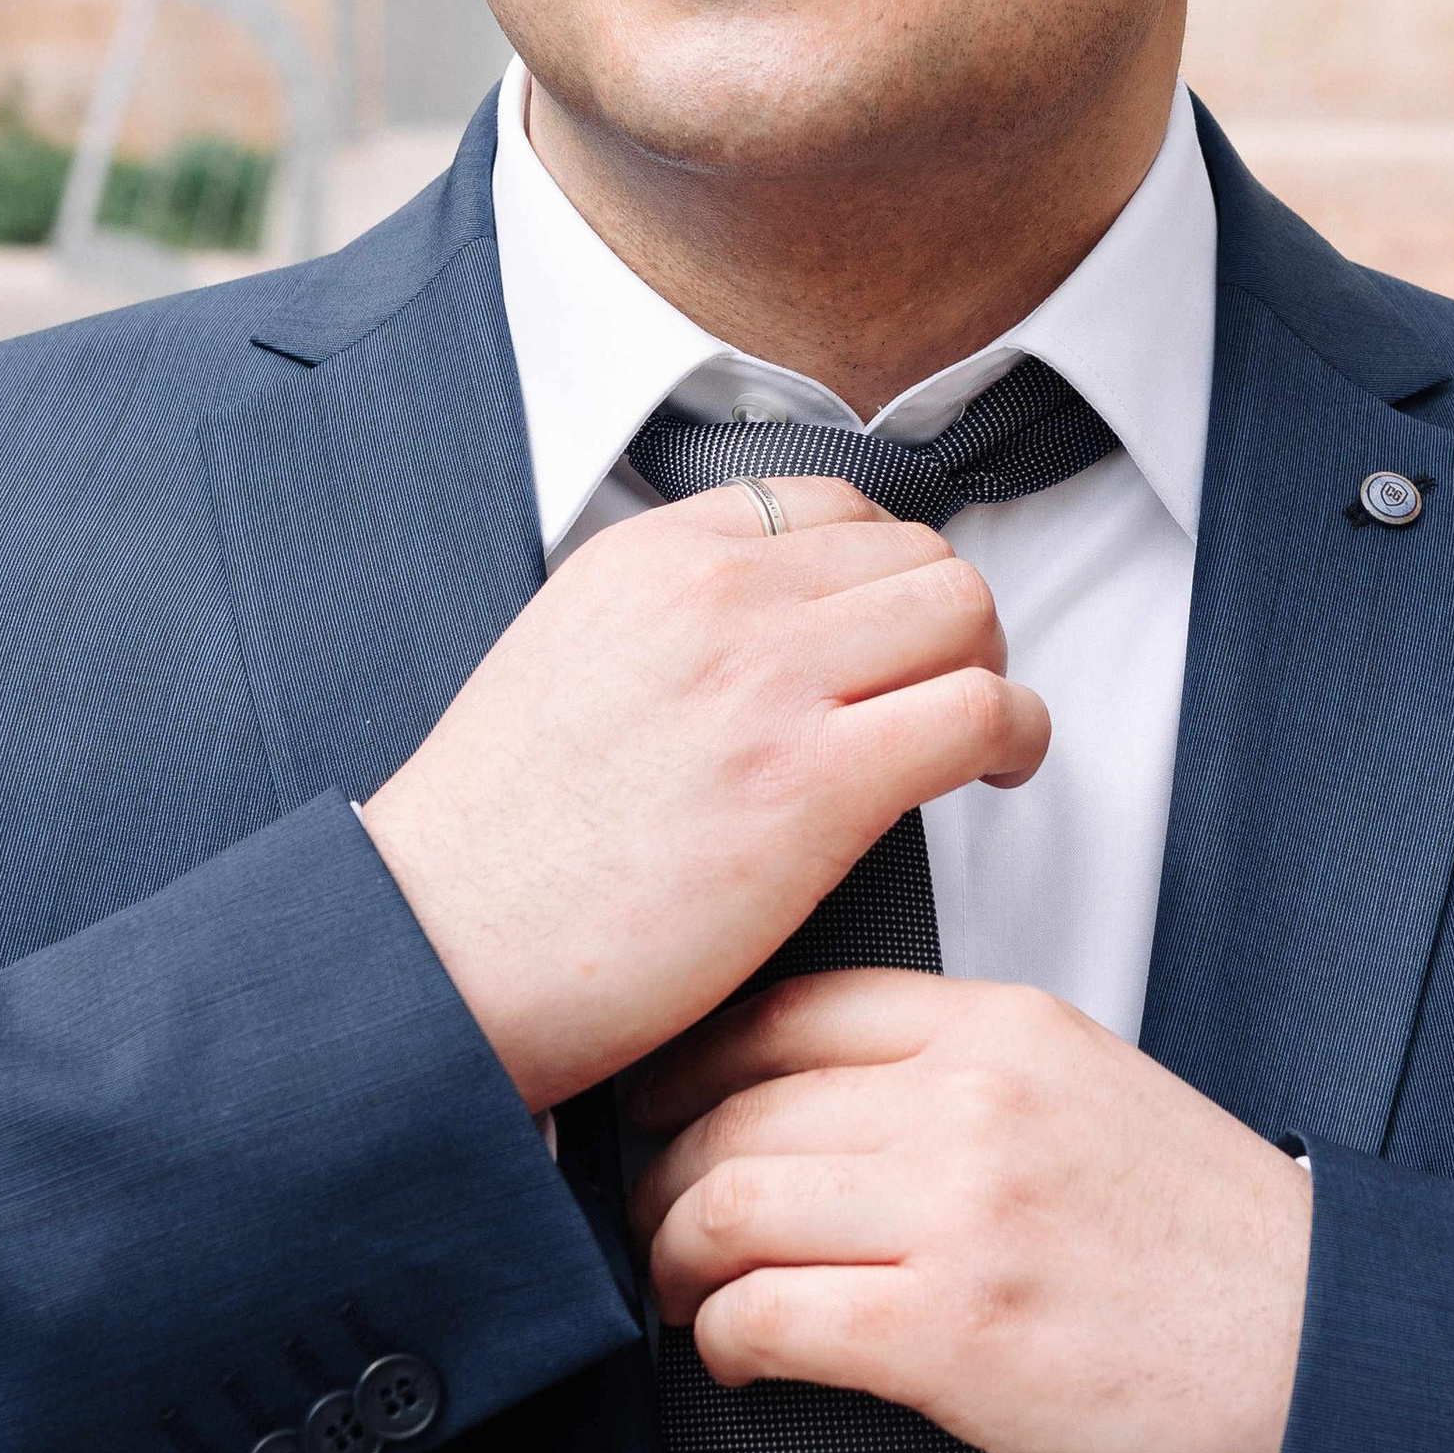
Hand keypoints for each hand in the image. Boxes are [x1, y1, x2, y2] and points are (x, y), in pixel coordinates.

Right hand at [357, 484, 1047, 1107]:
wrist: (438, 947)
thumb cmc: (491, 850)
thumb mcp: (563, 663)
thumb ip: (667, 626)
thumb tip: (770, 639)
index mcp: (647, 558)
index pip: (827, 505)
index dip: (883, 571)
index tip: (891, 634)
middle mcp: (714, 595)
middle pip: (913, 552)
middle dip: (951, 622)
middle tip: (948, 689)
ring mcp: (768, 681)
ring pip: (962, 611)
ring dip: (991, 671)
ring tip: (981, 736)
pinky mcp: (814, 783)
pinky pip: (979, 711)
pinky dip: (1015, 735)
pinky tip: (1000, 774)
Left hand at [628, 972, 1313, 1452]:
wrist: (1326, 1365)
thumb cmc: (1218, 1253)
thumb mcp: (1093, 1095)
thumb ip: (966, 1072)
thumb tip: (818, 1101)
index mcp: (1008, 1027)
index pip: (788, 1010)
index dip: (693, 1065)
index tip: (660, 1107)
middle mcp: (974, 1100)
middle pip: (734, 1111)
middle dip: (664, 1179)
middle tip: (658, 1225)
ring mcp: (961, 1213)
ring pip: (725, 1207)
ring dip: (678, 1265)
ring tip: (690, 1297)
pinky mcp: (951, 1334)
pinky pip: (766, 1316)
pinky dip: (725, 1343)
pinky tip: (742, 1357)